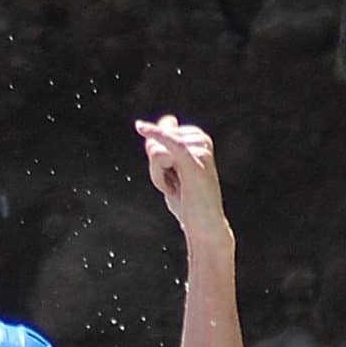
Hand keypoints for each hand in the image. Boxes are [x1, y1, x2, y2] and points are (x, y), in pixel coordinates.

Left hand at [137, 117, 228, 243]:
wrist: (205, 227)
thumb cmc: (189, 203)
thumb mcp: (172, 173)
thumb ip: (165, 147)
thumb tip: (168, 120)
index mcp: (196, 138)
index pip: (157, 140)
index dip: (157, 165)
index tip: (173, 181)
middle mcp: (200, 138)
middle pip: (154, 145)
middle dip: (156, 171)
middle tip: (176, 188)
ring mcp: (200, 148)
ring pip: (155, 152)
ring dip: (159, 177)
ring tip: (180, 189)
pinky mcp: (194, 160)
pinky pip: (169, 143)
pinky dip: (155, 135)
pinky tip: (140, 127)